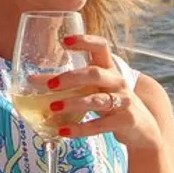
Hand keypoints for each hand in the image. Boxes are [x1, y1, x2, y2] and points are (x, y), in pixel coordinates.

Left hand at [39, 34, 160, 149]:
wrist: (142, 129)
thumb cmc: (110, 102)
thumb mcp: (92, 89)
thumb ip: (67, 83)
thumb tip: (31, 80)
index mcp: (108, 68)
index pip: (101, 47)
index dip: (85, 41)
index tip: (64, 41)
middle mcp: (117, 82)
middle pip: (94, 73)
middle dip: (71, 78)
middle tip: (50, 85)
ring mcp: (124, 101)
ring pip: (97, 100)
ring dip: (73, 103)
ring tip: (53, 108)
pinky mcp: (126, 121)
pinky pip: (101, 124)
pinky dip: (81, 129)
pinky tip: (63, 131)